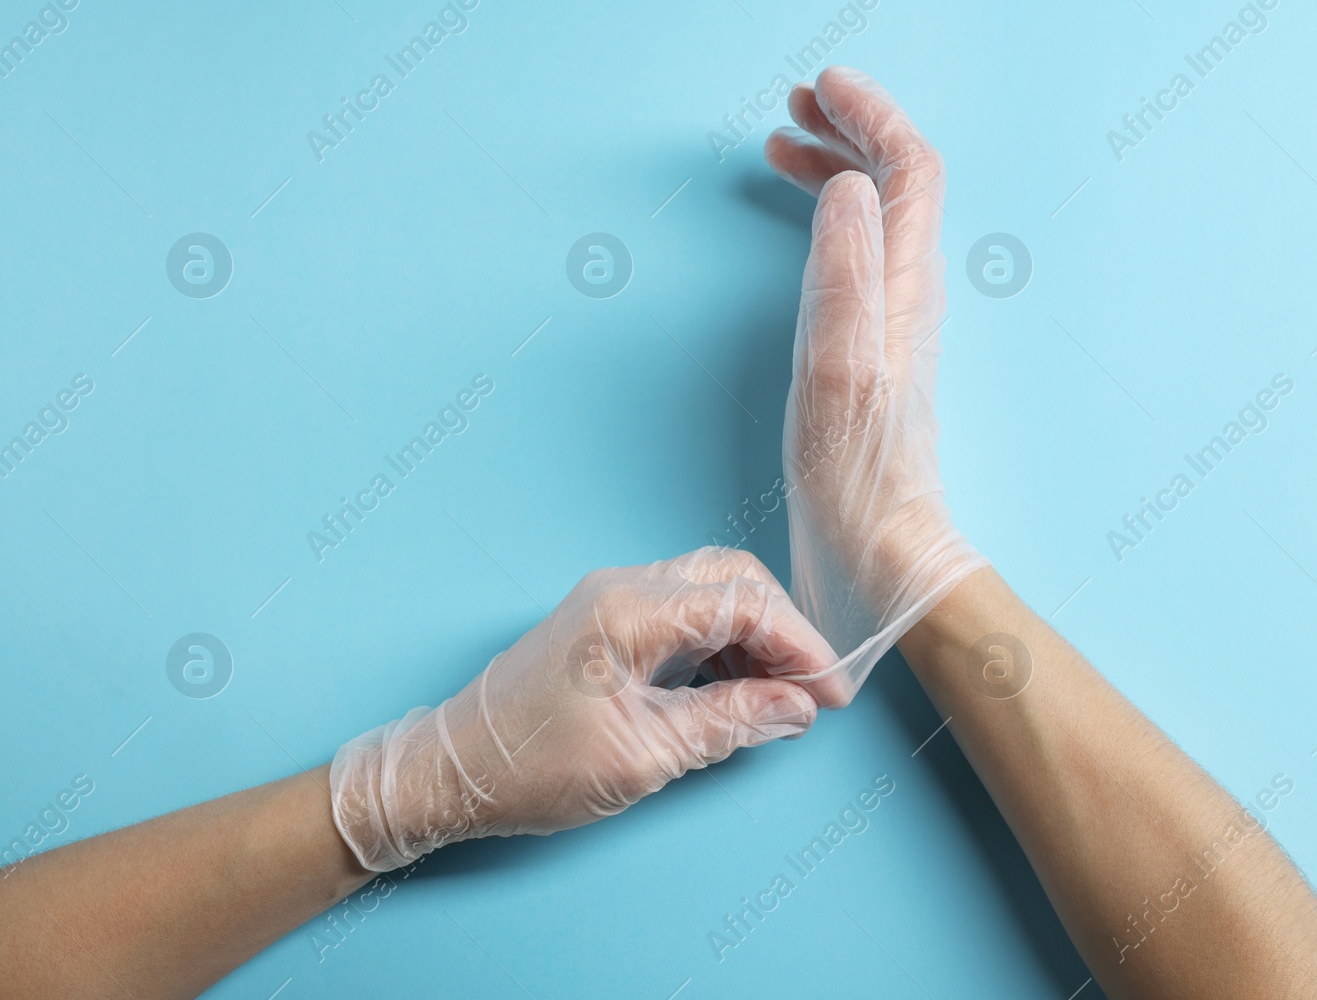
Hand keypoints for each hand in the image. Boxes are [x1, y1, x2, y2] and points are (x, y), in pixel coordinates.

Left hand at [330, 548, 845, 871]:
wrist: (451, 772)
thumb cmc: (533, 767)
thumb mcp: (644, 757)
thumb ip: (729, 723)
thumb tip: (795, 707)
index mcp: (631, 611)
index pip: (745, 602)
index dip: (800, 645)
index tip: (831, 693)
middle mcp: (624, 588)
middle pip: (733, 579)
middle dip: (783, 630)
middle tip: (812, 690)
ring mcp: (612, 601)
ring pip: (711, 591)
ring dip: (754, 636)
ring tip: (780, 696)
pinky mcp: (606, 622)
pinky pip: (683, 613)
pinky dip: (721, 642)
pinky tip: (736, 687)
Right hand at [764, 66, 986, 697]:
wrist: (882, 557)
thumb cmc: (856, 479)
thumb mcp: (839, 369)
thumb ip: (846, 273)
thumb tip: (849, 187)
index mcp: (902, 290)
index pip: (910, 171)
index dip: (872, 116)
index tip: (821, 86)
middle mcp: (906, 299)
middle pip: (897, 184)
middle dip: (851, 131)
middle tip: (795, 108)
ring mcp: (891, 326)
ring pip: (876, 219)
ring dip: (838, 171)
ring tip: (785, 148)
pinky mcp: (870, 356)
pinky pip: (856, 260)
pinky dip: (827, 224)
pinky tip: (799, 230)